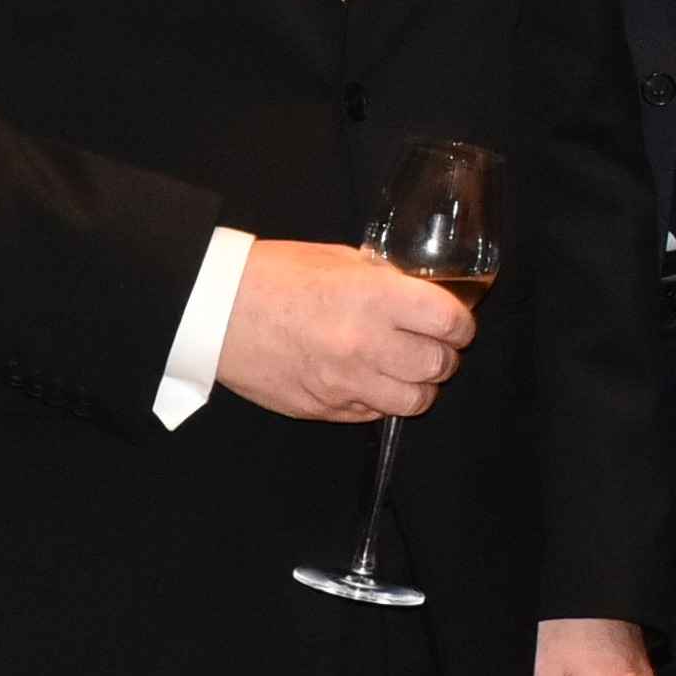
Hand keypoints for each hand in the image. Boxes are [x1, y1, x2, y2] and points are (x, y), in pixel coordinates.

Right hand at [214, 238, 472, 422]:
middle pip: (439, 366)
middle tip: (434, 345)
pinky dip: (381, 401)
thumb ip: (386, 280)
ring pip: (414, 401)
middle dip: (445, 355)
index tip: (457, 323)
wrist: (213, 310)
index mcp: (376, 300)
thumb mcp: (341, 260)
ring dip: (420, 385)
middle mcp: (366, 345)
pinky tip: (371, 381)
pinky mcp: (321, 408)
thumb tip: (420, 294)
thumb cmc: (275, 275)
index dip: (461, 324)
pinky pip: (372, 415)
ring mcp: (343, 383)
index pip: (450, 323)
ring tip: (408, 370)